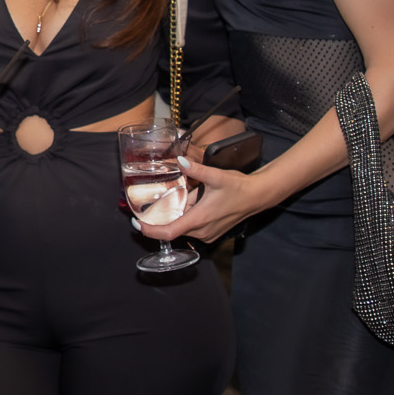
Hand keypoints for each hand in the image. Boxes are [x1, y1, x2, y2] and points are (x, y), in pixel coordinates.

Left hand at [132, 156, 264, 244]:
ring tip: (179, 198)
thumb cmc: (239, 188)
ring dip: (176, 215)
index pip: (168, 232)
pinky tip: (191, 202)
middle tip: (153, 204)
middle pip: (172, 228)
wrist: (257, 196)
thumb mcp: (216, 176)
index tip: (137, 223)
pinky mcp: (211, 233)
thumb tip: (180, 161)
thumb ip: (196, 169)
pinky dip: (185, 217)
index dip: (150, 230)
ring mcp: (207, 233)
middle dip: (162, 217)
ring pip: (182, 226)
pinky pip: (191, 227)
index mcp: (199, 219)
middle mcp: (202, 231)